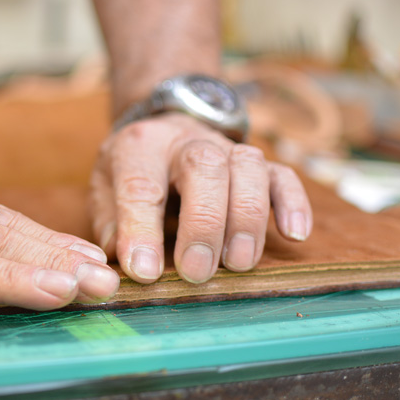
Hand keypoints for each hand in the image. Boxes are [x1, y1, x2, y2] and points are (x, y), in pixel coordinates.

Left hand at [89, 113, 312, 283]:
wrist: (164, 126)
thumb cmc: (133, 169)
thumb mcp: (106, 188)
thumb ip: (112, 225)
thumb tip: (131, 265)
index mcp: (139, 147)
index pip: (140, 186)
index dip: (141, 231)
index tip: (144, 272)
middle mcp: (186, 142)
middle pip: (203, 169)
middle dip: (203, 224)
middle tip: (196, 272)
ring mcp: (227, 149)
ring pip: (248, 169)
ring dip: (246, 219)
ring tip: (238, 264)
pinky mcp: (259, 163)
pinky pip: (283, 175)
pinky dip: (292, 204)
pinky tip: (293, 234)